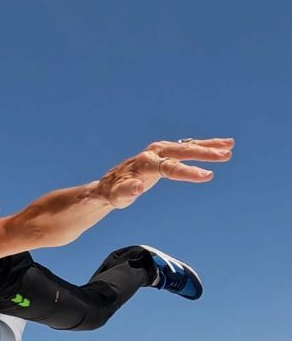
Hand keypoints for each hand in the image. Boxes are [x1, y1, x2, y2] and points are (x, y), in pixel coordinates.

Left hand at [96, 137, 233, 208]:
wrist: (111, 184)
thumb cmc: (115, 192)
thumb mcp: (119, 196)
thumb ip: (127, 191)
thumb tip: (138, 187)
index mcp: (145, 163)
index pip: (170, 168)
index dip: (188, 172)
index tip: (208, 175)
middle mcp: (154, 153)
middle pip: (182, 152)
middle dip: (204, 153)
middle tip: (225, 156)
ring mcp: (160, 150)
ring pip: (187, 146)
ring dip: (209, 146)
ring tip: (230, 146)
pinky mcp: (166, 152)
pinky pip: (187, 146)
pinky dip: (204, 145)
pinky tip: (222, 145)